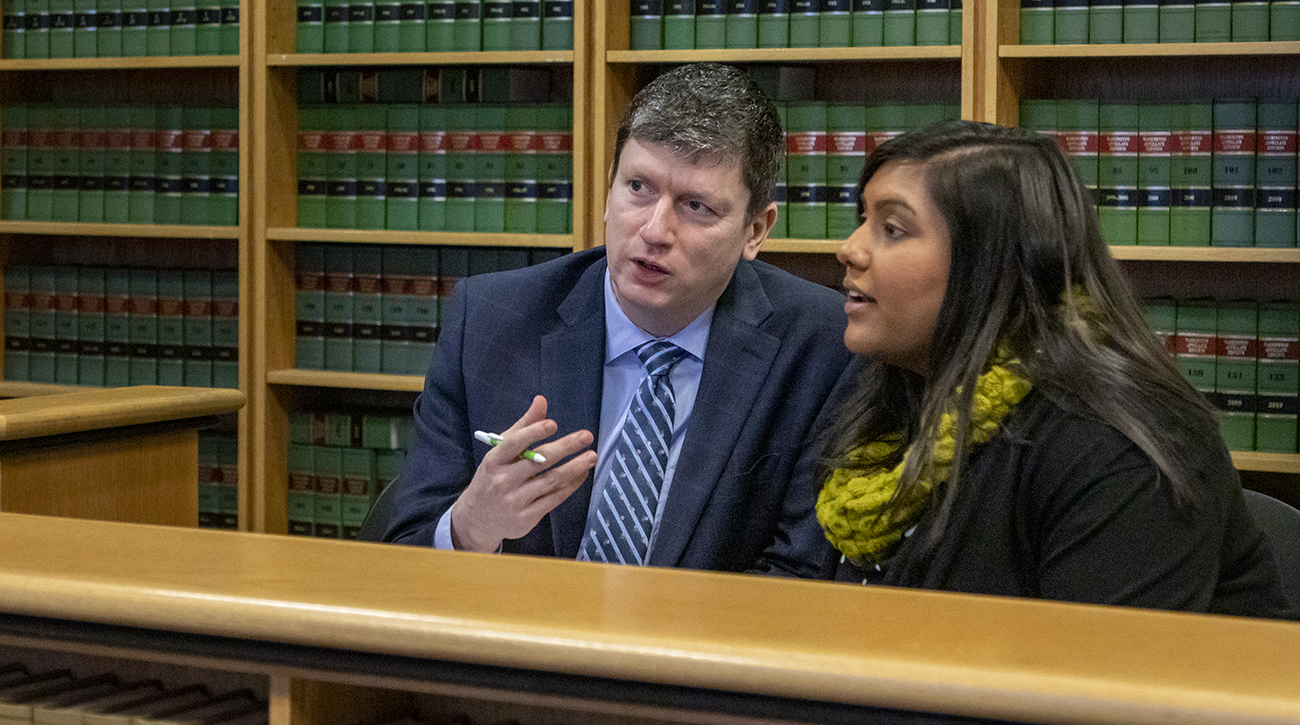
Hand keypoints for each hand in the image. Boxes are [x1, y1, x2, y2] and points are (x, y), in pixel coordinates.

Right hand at [450, 395, 596, 551]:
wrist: (478, 519)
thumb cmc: (492, 479)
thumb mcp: (500, 452)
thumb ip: (523, 427)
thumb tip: (541, 401)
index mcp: (493, 461)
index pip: (513, 443)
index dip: (533, 432)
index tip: (553, 424)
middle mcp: (503, 481)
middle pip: (537, 461)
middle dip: (564, 447)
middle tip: (585, 436)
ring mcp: (515, 501)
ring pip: (550, 481)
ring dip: (574, 468)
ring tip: (591, 456)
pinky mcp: (527, 517)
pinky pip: (554, 499)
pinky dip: (570, 485)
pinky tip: (581, 474)